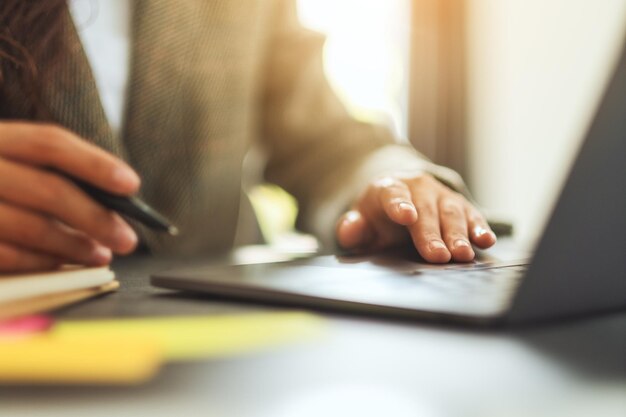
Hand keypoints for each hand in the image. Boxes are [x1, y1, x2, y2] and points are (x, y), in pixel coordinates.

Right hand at [0, 122, 139, 271]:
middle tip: (128, 239)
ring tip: (101, 256)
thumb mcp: (8, 164)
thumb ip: (48, 174)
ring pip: (30, 226)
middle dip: (97, 217)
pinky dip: (40, 262)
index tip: (132, 184)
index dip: (95, 163)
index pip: (50, 143)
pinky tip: (62, 266)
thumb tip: (111, 200)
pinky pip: (6, 254)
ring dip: (74, 246)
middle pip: (49, 188)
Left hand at [335, 173, 495, 262]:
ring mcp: (441, 195)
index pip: (393, 194)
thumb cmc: (379, 215)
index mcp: (389, 188)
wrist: (400, 196)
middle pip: (426, 209)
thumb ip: (352, 228)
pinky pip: (472, 215)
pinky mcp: (461, 206)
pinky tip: (485, 240)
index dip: (399, 205)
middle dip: (432, 233)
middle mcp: (419, 188)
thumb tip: (349, 229)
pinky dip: (479, 228)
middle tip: (438, 256)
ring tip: (462, 254)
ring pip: (451, 212)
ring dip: (458, 234)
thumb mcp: (361, 220)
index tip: (406, 216)